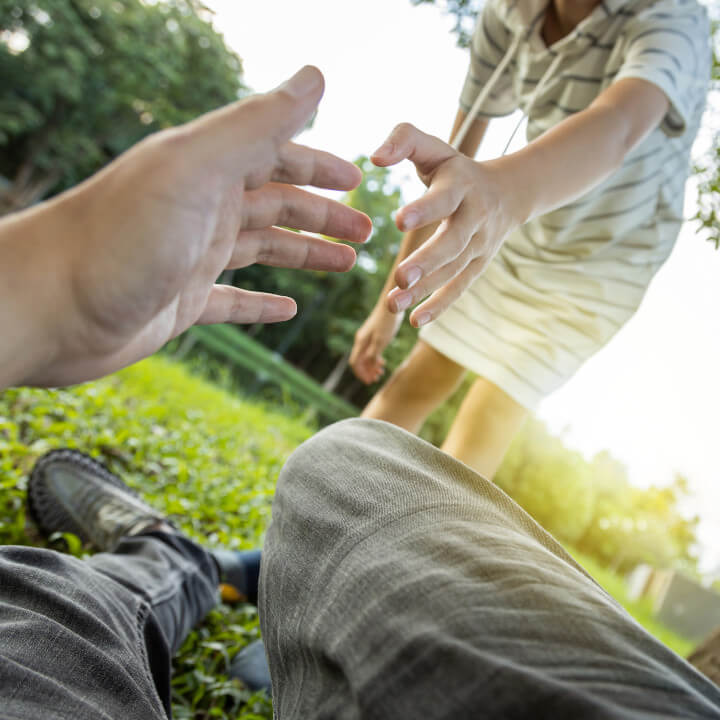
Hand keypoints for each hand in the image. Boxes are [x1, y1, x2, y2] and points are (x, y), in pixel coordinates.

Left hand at [16, 67, 371, 386]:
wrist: (45, 308)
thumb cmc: (117, 236)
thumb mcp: (196, 169)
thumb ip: (256, 123)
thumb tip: (317, 75)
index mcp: (206, 171)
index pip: (275, 156)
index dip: (319, 165)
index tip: (361, 179)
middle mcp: (201, 210)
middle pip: (275, 206)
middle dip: (323, 216)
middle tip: (366, 233)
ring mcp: (191, 258)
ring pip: (262, 251)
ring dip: (305, 256)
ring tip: (346, 267)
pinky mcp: (180, 303)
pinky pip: (233, 302)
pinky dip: (263, 305)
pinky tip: (289, 310)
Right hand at [349, 307, 403, 383]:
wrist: (391, 305)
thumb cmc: (386, 323)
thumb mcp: (380, 341)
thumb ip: (373, 354)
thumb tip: (368, 365)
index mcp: (360, 342)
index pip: (355, 363)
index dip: (361, 374)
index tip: (369, 381)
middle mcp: (361, 340)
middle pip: (360, 361)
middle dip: (367, 371)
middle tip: (377, 378)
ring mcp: (367, 337)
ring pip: (365, 356)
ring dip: (371, 366)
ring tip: (381, 372)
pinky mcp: (374, 334)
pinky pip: (371, 350)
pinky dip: (375, 358)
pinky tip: (382, 362)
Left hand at [371, 123, 520, 327]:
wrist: (508, 193)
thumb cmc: (455, 169)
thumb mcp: (434, 147)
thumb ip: (404, 139)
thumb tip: (374, 157)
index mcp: (461, 185)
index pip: (444, 198)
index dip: (424, 209)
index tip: (399, 220)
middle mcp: (474, 217)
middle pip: (452, 243)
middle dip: (427, 261)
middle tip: (399, 276)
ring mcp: (478, 246)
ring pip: (452, 272)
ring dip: (424, 290)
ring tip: (393, 304)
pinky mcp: (476, 266)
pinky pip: (459, 289)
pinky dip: (439, 306)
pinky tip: (415, 321)